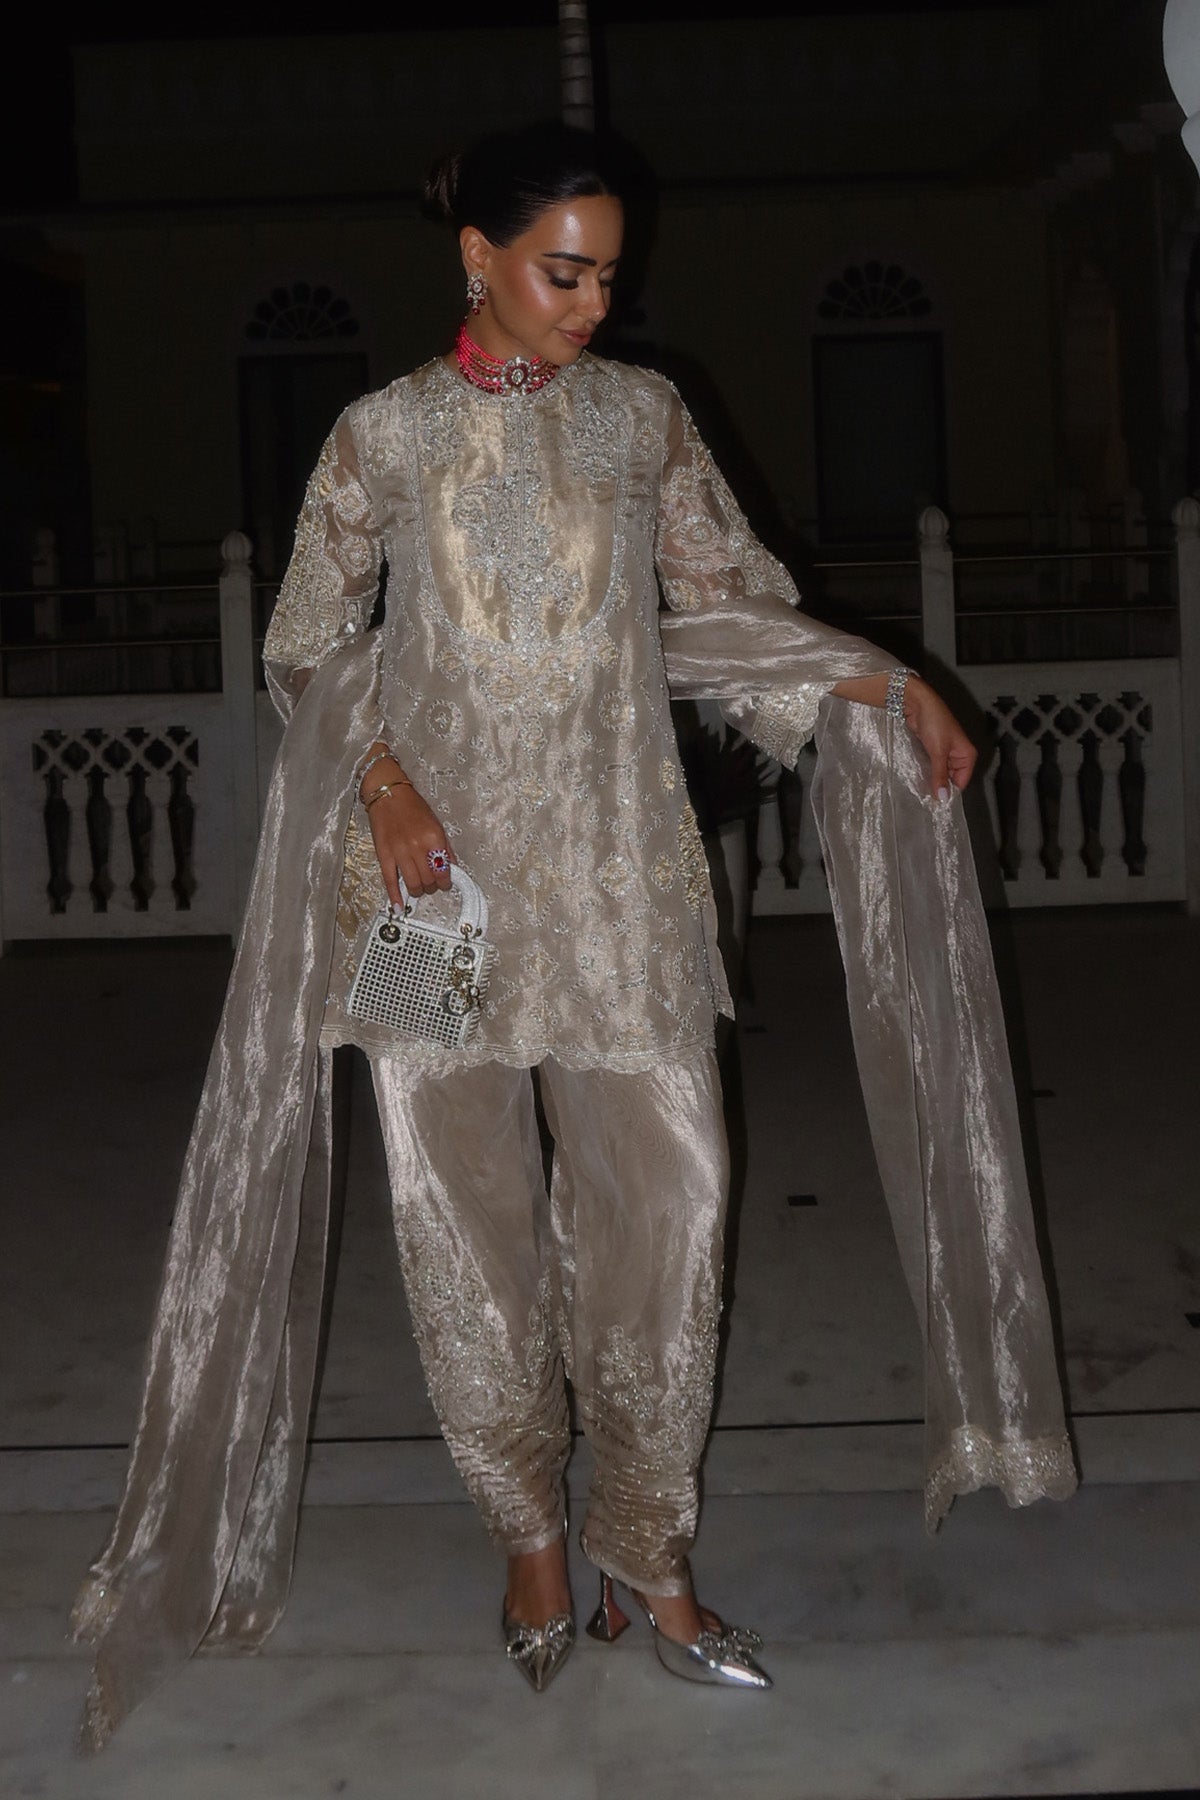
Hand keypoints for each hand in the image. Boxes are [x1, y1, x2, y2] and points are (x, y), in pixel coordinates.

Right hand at [363, 778, 454, 903]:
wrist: (388, 794)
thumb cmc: (413, 807)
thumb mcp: (436, 824)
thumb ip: (445, 847)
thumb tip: (452, 867)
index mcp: (433, 839)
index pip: (444, 871)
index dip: (446, 882)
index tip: (445, 884)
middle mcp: (417, 847)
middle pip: (428, 880)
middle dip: (432, 887)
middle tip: (431, 885)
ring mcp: (399, 852)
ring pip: (412, 884)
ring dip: (418, 891)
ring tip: (419, 888)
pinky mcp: (384, 855)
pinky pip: (390, 880)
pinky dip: (395, 896)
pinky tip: (398, 906)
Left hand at [830, 671, 976, 798]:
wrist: (917, 703)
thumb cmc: (933, 723)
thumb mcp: (938, 752)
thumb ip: (940, 775)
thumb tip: (943, 799)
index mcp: (967, 754)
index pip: (962, 781)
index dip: (950, 792)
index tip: (936, 804)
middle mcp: (959, 755)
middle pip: (952, 778)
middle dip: (940, 786)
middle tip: (926, 800)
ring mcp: (945, 752)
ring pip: (940, 773)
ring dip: (932, 780)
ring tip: (920, 792)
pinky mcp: (933, 750)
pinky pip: (932, 766)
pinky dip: (926, 772)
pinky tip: (917, 780)